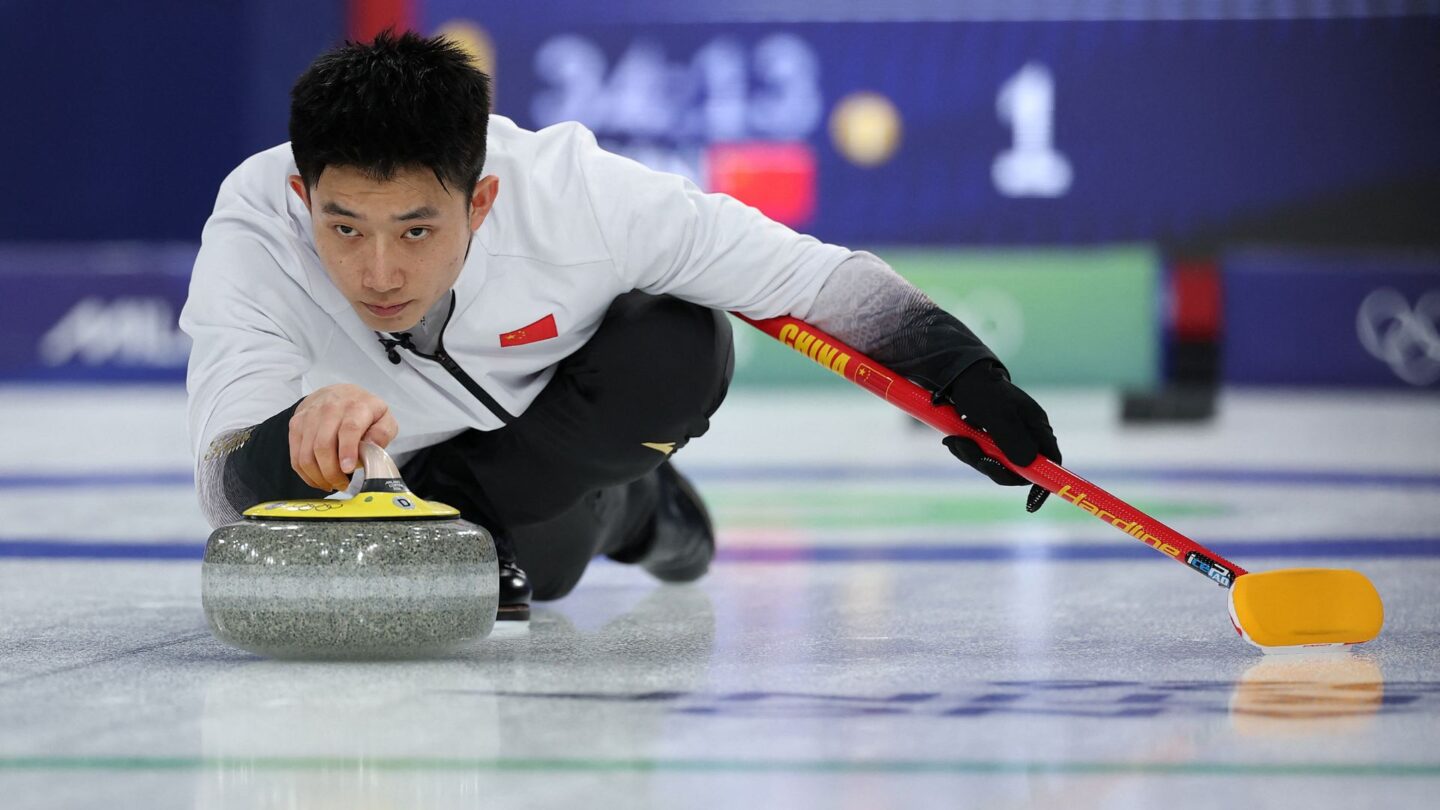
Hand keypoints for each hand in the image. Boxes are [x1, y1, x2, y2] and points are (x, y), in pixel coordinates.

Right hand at [289, 384, 398, 491]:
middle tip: (343, 484)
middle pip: (323, 445)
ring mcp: (309, 417)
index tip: (348, 469)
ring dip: (318, 476)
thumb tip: (371, 447)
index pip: (349, 428)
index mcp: (356, 406)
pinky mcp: (296, 426)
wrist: (337, 394)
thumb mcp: (384, 418)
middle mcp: (330, 408)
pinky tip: (319, 479)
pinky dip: (306, 474)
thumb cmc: (363, 411)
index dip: (347, 450)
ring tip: (332, 484)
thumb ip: (382, 433)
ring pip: (307, 454)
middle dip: (331, 472)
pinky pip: (296, 457)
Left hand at [940, 360, 1060, 511]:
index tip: (1032, 503)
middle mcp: (1026, 435)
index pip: (1051, 462)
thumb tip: (1026, 465)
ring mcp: (1008, 438)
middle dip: (991, 466)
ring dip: (973, 457)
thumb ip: (1011, 438)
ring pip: (996, 464)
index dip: (1044, 483)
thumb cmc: (982, 391)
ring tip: (955, 440)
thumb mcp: (997, 414)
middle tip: (967, 450)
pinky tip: (953, 439)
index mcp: (1037, 427)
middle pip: (1018, 469)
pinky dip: (967, 452)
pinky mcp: (990, 440)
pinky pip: (982, 457)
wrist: (958, 376)